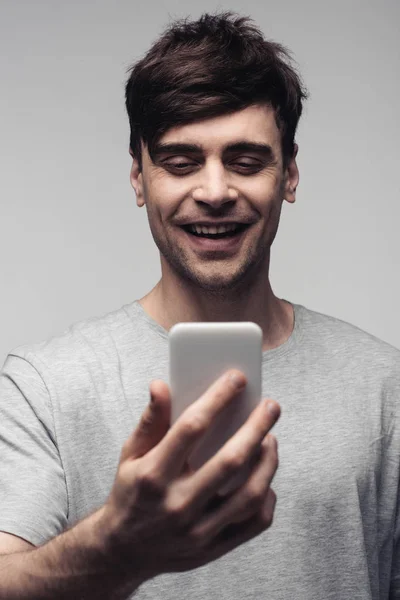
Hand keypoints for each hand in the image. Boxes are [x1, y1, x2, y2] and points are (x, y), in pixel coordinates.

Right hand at [101, 369, 279, 580]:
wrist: (122, 552)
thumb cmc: (130, 493)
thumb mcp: (130, 454)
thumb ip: (150, 420)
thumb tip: (161, 385)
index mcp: (153, 475)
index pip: (191, 428)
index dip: (218, 398)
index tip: (237, 378)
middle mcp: (176, 504)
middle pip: (230, 461)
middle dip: (257, 427)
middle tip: (271, 406)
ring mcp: (197, 531)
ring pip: (249, 494)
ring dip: (267, 462)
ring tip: (270, 439)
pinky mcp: (212, 548)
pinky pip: (254, 523)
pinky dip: (267, 497)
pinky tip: (264, 476)